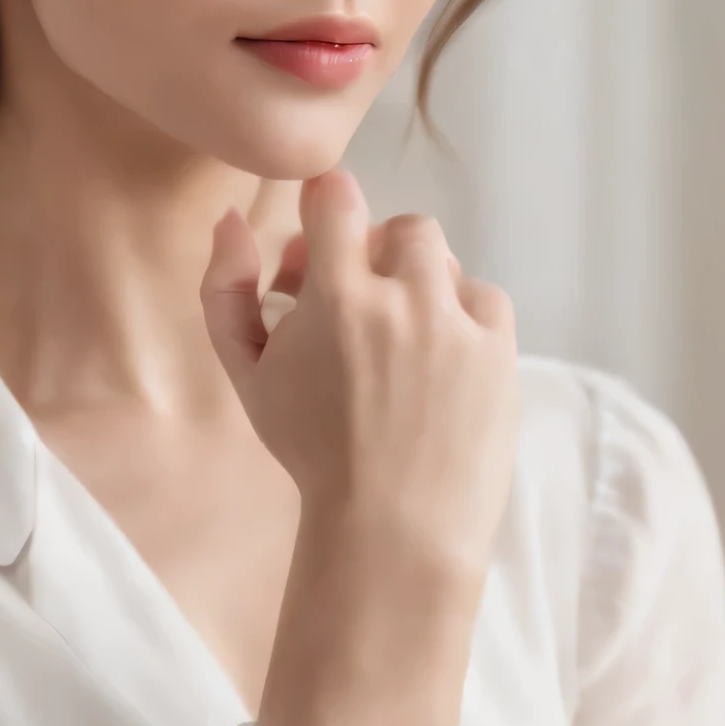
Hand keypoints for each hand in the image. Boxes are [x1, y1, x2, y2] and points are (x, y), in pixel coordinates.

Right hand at [200, 167, 518, 589]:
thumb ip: (225, 289)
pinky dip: (460, 316)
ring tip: (399, 340)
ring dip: (418, 285)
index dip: (326, 211)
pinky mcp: (500, 349)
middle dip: (375, 257)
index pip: (337, 196)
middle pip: (397, 227)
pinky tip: (438, 359)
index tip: (321, 248)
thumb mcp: (246, 374)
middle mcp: (404, 295)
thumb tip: (232, 220)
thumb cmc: (311, 453)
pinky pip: (483, 296)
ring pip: (443, 259)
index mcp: (338, 293)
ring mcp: (459, 321)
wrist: (393, 530)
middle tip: (356, 306)